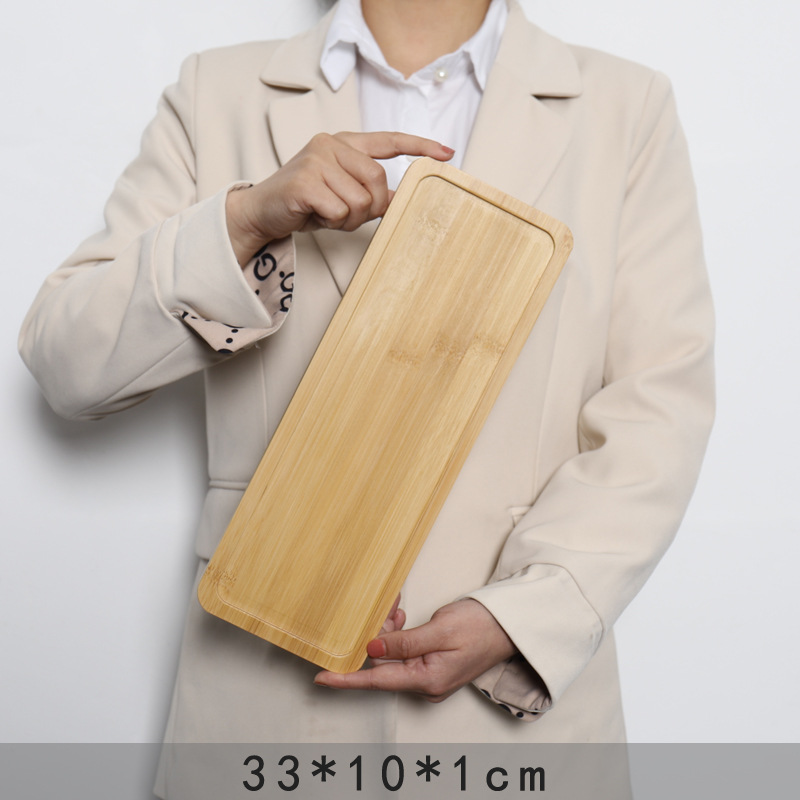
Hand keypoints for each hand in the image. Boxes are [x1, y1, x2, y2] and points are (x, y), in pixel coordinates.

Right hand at [226, 131, 454, 264]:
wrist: (261, 212)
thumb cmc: (304, 203)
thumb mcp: (341, 193)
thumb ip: (369, 191)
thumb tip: (400, 198)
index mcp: (344, 143)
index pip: (388, 140)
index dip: (420, 146)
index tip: (447, 153)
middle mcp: (331, 144)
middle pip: (378, 180)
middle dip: (370, 206)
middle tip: (347, 214)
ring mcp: (316, 159)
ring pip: (360, 199)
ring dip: (348, 218)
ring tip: (328, 214)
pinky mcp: (305, 181)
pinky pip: (340, 210)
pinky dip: (332, 222)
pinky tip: (315, 216)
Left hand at [314, 599, 515, 702]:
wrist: (511, 626)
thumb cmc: (482, 627)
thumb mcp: (440, 629)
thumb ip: (404, 642)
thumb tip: (372, 647)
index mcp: (427, 679)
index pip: (377, 680)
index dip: (347, 678)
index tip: (322, 677)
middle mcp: (425, 683)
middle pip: (383, 663)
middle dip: (374, 635)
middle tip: (382, 609)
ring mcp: (429, 676)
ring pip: (392, 655)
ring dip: (387, 632)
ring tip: (395, 609)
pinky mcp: (433, 665)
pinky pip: (404, 652)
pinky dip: (399, 634)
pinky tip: (402, 619)